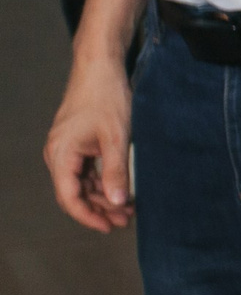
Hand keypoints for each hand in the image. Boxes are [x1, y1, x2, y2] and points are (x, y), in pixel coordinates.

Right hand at [44, 51, 133, 231]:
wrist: (100, 67)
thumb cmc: (106, 97)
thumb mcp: (117, 137)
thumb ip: (116, 171)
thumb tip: (118, 202)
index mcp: (61, 154)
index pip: (69, 197)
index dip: (88, 216)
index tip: (108, 227)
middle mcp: (58, 154)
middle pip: (75, 192)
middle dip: (99, 209)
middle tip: (125, 220)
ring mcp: (66, 148)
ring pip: (81, 183)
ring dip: (102, 196)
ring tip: (127, 209)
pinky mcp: (76, 143)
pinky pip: (85, 170)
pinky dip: (101, 181)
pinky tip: (120, 189)